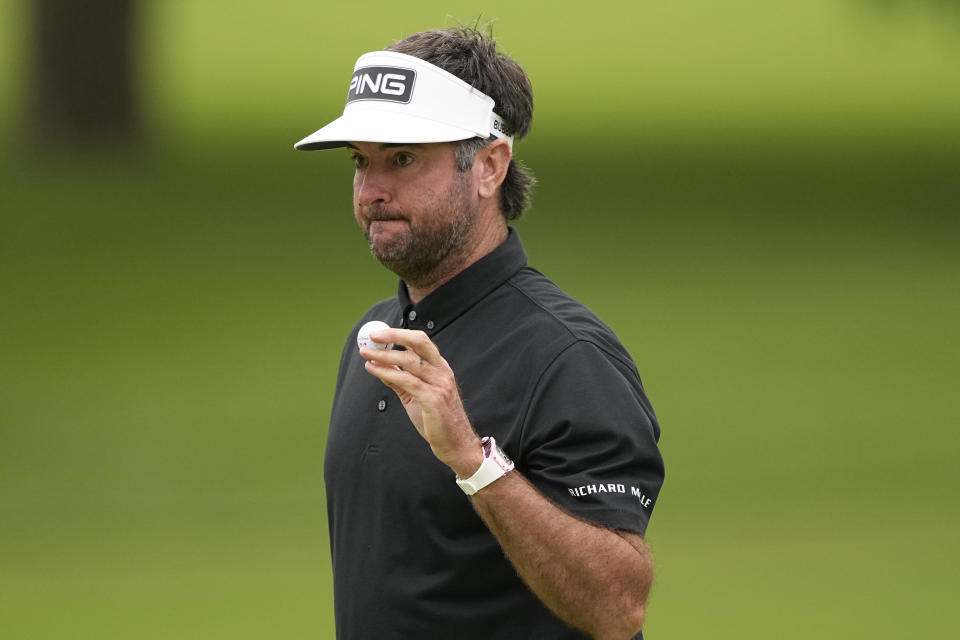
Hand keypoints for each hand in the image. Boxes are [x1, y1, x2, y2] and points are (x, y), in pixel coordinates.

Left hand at [359, 328, 482, 476]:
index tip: (379, 334)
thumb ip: (400, 380)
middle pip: (419, 342)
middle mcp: (442, 372)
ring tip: (366, 354)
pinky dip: (386, 372)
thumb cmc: (437, 420)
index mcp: (440, 368)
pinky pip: (405, 380)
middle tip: (373, 336)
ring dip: (384, 355)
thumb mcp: (417, 395)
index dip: (399, 334)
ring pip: (408, 361)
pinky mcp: (432, 399)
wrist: (455, 443)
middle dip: (394, 335)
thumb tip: (380, 366)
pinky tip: (373, 369)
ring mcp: (439, 384)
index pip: (421, 342)